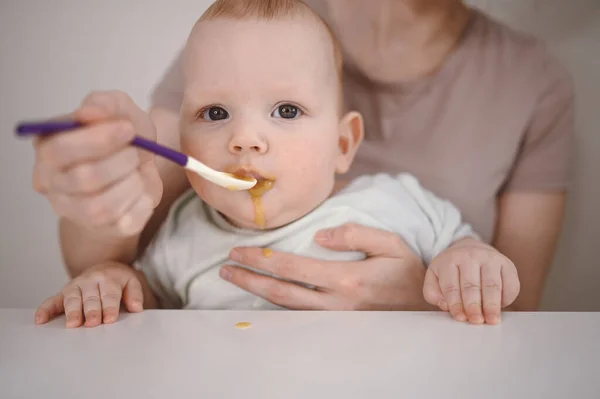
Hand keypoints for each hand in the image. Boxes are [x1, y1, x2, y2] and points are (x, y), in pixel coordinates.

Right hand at [32, 90, 162, 236]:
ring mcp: (75, 210)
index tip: (127, 128)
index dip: (98, 139)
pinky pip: (125, 223)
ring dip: (132, 184)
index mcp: (48, 148)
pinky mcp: (103, 229)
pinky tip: (142, 192)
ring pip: (102, 206)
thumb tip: (89, 113)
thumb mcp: (119, 111)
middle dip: (121, 162)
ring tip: (138, 172)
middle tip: (135, 153)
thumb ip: (105, 105)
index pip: (60, 149)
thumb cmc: (123, 141)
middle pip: (84, 179)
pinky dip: (142, 204)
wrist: (139, 173)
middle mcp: (53, 182)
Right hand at [34, 262, 143, 327]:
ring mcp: (75, 286)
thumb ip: (135, 294)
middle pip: (90, 298)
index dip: (110, 307)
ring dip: (72, 311)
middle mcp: (90, 281)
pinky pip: (52, 301)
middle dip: (91, 310)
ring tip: (72, 324)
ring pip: (72, 299)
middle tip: (92, 323)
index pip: (109, 295)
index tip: (110, 319)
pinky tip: (40, 319)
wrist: (105, 268)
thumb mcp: (132, 282)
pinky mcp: (63, 293)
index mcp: (108, 279)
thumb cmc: (119, 281)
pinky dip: (45, 309)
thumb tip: (137, 307)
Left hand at [219, 223, 431, 309]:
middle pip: (281, 292)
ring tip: (235, 279)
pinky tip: (262, 295)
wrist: (424, 310)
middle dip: (249, 279)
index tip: (239, 251)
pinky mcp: (336, 326)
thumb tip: (319, 234)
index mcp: (347, 279)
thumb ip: (355, 234)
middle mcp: (335, 303)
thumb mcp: (390, 243)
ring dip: (257, 293)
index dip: (262, 260)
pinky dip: (275, 306)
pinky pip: (298, 316)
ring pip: (286, 307)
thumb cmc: (407, 272)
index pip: (293, 268)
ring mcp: (334, 319)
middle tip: (225, 268)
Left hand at [423, 238, 519, 324]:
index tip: (460, 317)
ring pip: (492, 284)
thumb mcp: (435, 276)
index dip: (455, 304)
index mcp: (449, 260)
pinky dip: (507, 298)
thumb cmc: (452, 269)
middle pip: (472, 285)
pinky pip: (510, 283)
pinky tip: (501, 307)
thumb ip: (433, 292)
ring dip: (492, 305)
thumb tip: (445, 306)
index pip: (451, 286)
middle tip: (476, 320)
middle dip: (474, 306)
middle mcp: (470, 256)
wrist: (470, 249)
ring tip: (491, 319)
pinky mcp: (507, 264)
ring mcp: (490, 258)